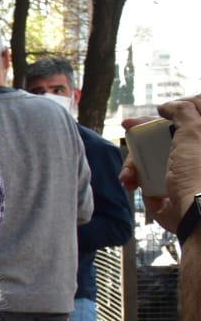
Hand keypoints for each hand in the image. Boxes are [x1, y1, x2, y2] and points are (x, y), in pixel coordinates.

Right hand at [122, 96, 200, 232]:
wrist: (197, 214)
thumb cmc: (199, 173)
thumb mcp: (194, 130)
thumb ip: (182, 111)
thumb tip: (167, 106)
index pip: (192, 114)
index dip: (175, 108)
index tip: (161, 110)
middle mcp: (194, 155)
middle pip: (165, 134)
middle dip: (143, 134)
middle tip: (127, 127)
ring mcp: (180, 172)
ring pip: (150, 155)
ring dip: (133, 159)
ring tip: (129, 170)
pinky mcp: (167, 189)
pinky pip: (145, 177)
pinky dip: (134, 178)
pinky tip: (130, 182)